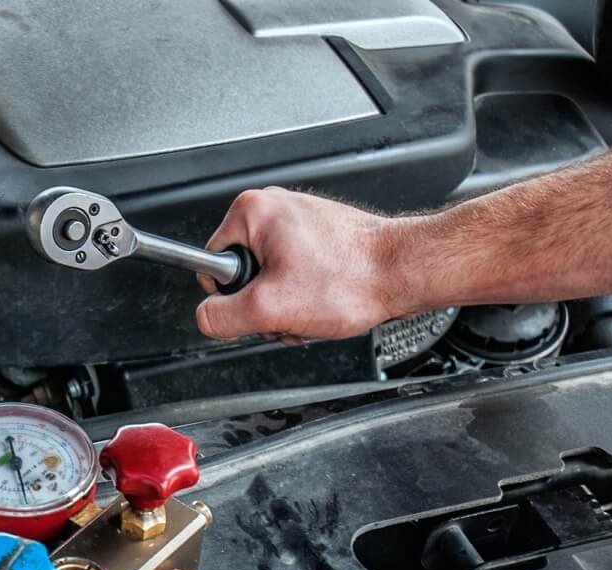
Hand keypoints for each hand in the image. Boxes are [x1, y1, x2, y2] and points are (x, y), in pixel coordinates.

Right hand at [195, 187, 411, 342]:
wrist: (405, 272)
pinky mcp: (319, 236)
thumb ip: (222, 317)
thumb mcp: (270, 309)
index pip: (211, 265)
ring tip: (316, 303)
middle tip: (294, 307)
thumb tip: (206, 319)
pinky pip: (295, 275)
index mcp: (252, 211)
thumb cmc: (353, 278)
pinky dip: (307, 295)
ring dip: (288, 305)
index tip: (264, 301)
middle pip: (244, 276)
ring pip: (271, 280)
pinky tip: (327, 298)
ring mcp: (299, 221)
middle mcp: (275, 208)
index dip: (234, 297)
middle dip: (266, 304)